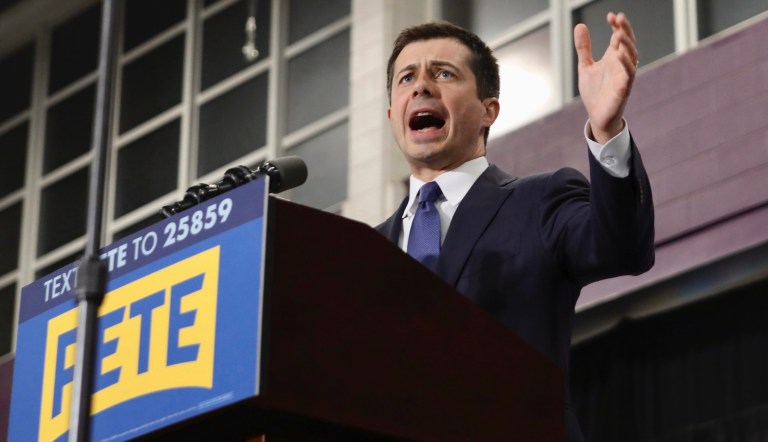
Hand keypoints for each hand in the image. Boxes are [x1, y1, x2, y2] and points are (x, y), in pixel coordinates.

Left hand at [574, 12, 637, 142]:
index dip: (617, 25)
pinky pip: (628, 74)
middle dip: (625, 30)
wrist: (597, 116)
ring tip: (619, 33)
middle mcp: (621, 64)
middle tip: (619, 18)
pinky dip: (625, 64)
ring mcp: (624, 75)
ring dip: (626, 44)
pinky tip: (619, 54)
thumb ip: (584, 47)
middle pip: (628, 42)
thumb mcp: (585, 66)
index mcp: (613, 57)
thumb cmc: (595, 92)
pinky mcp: (624, 88)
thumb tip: (580, 25)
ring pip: (631, 56)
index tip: (610, 15)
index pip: (619, 36)